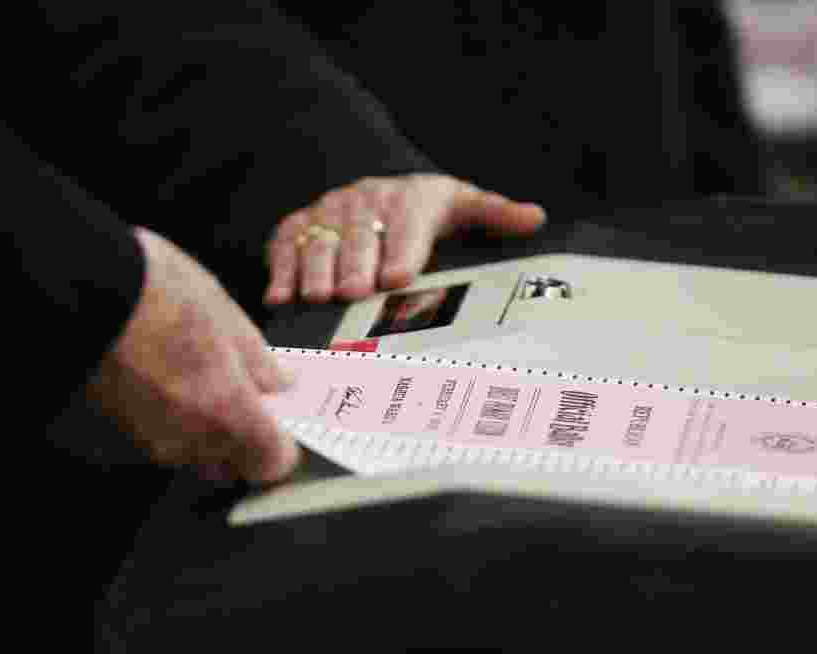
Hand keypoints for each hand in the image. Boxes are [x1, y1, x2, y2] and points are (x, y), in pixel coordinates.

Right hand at [86, 228, 300, 482]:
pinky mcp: (116, 430)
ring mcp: (148, 440)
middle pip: (232, 464)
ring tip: (199, 376)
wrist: (80, 288)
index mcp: (226, 412)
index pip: (272, 463)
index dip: (282, 445)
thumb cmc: (157, 293)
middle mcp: (188, 440)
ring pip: (193, 454)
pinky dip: (169, 419)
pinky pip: (159, 438)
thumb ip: (261, 362)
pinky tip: (165, 377)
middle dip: (244, 439)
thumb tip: (281, 384)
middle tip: (244, 395)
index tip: (283, 422)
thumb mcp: (227, 315)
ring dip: (205, 429)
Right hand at [263, 173, 546, 303]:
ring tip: (317, 296)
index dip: (401, 251)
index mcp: (410, 198)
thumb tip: (536, 217)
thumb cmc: (428, 212)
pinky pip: (284, 245)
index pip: (407, 224)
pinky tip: (280, 297)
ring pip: (319, 240)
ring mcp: (328, 213)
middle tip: (354, 293)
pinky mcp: (297, 225)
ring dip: (316, 268)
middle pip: (360, 234)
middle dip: (356, 264)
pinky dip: (280, 270)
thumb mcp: (463, 207)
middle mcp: (365, 200)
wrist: (381, 192)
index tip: (397, 279)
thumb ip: (495, 215)